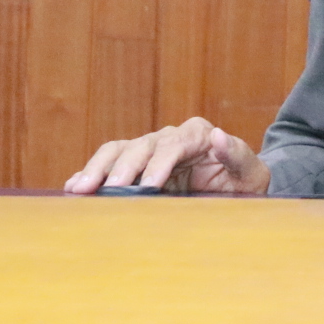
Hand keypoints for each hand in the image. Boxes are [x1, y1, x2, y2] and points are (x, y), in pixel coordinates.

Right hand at [64, 117, 271, 195]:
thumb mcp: (250, 171)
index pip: (174, 144)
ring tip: (79, 188)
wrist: (236, 188)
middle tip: (109, 189)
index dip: (159, 164)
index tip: (148, 185)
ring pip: (119, 151)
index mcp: (198, 134)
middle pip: (141, 145)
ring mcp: (151, 150)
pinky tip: (73, 187)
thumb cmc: (244, 180)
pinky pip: (110, 164)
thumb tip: (218, 136)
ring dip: (98, 168)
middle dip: (123, 167)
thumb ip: (235, 154)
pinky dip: (91, 173)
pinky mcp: (137, 165)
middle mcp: (170, 137)